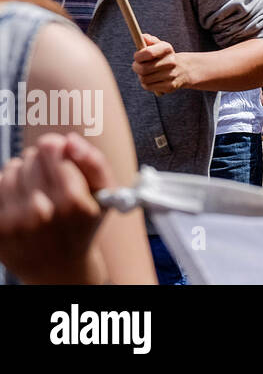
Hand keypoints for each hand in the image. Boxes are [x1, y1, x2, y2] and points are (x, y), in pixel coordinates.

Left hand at [0, 134, 113, 283]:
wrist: (59, 268)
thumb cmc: (83, 224)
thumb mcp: (105, 195)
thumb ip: (94, 162)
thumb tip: (69, 140)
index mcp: (72, 202)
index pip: (52, 150)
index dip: (57, 147)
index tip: (60, 151)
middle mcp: (41, 213)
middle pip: (30, 158)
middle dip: (40, 161)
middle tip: (50, 176)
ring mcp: (15, 223)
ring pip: (10, 169)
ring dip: (22, 172)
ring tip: (35, 187)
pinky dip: (7, 187)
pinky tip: (21, 198)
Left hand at [132, 33, 192, 93]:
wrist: (184, 69)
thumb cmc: (165, 56)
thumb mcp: (160, 45)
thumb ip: (149, 40)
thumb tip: (142, 37)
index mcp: (167, 49)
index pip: (148, 53)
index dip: (138, 56)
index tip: (137, 56)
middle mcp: (171, 62)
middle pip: (143, 69)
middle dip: (136, 67)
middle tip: (138, 65)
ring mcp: (171, 75)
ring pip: (144, 79)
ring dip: (141, 76)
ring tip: (147, 72)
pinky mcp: (170, 86)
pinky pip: (148, 86)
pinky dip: (146, 84)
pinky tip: (152, 79)